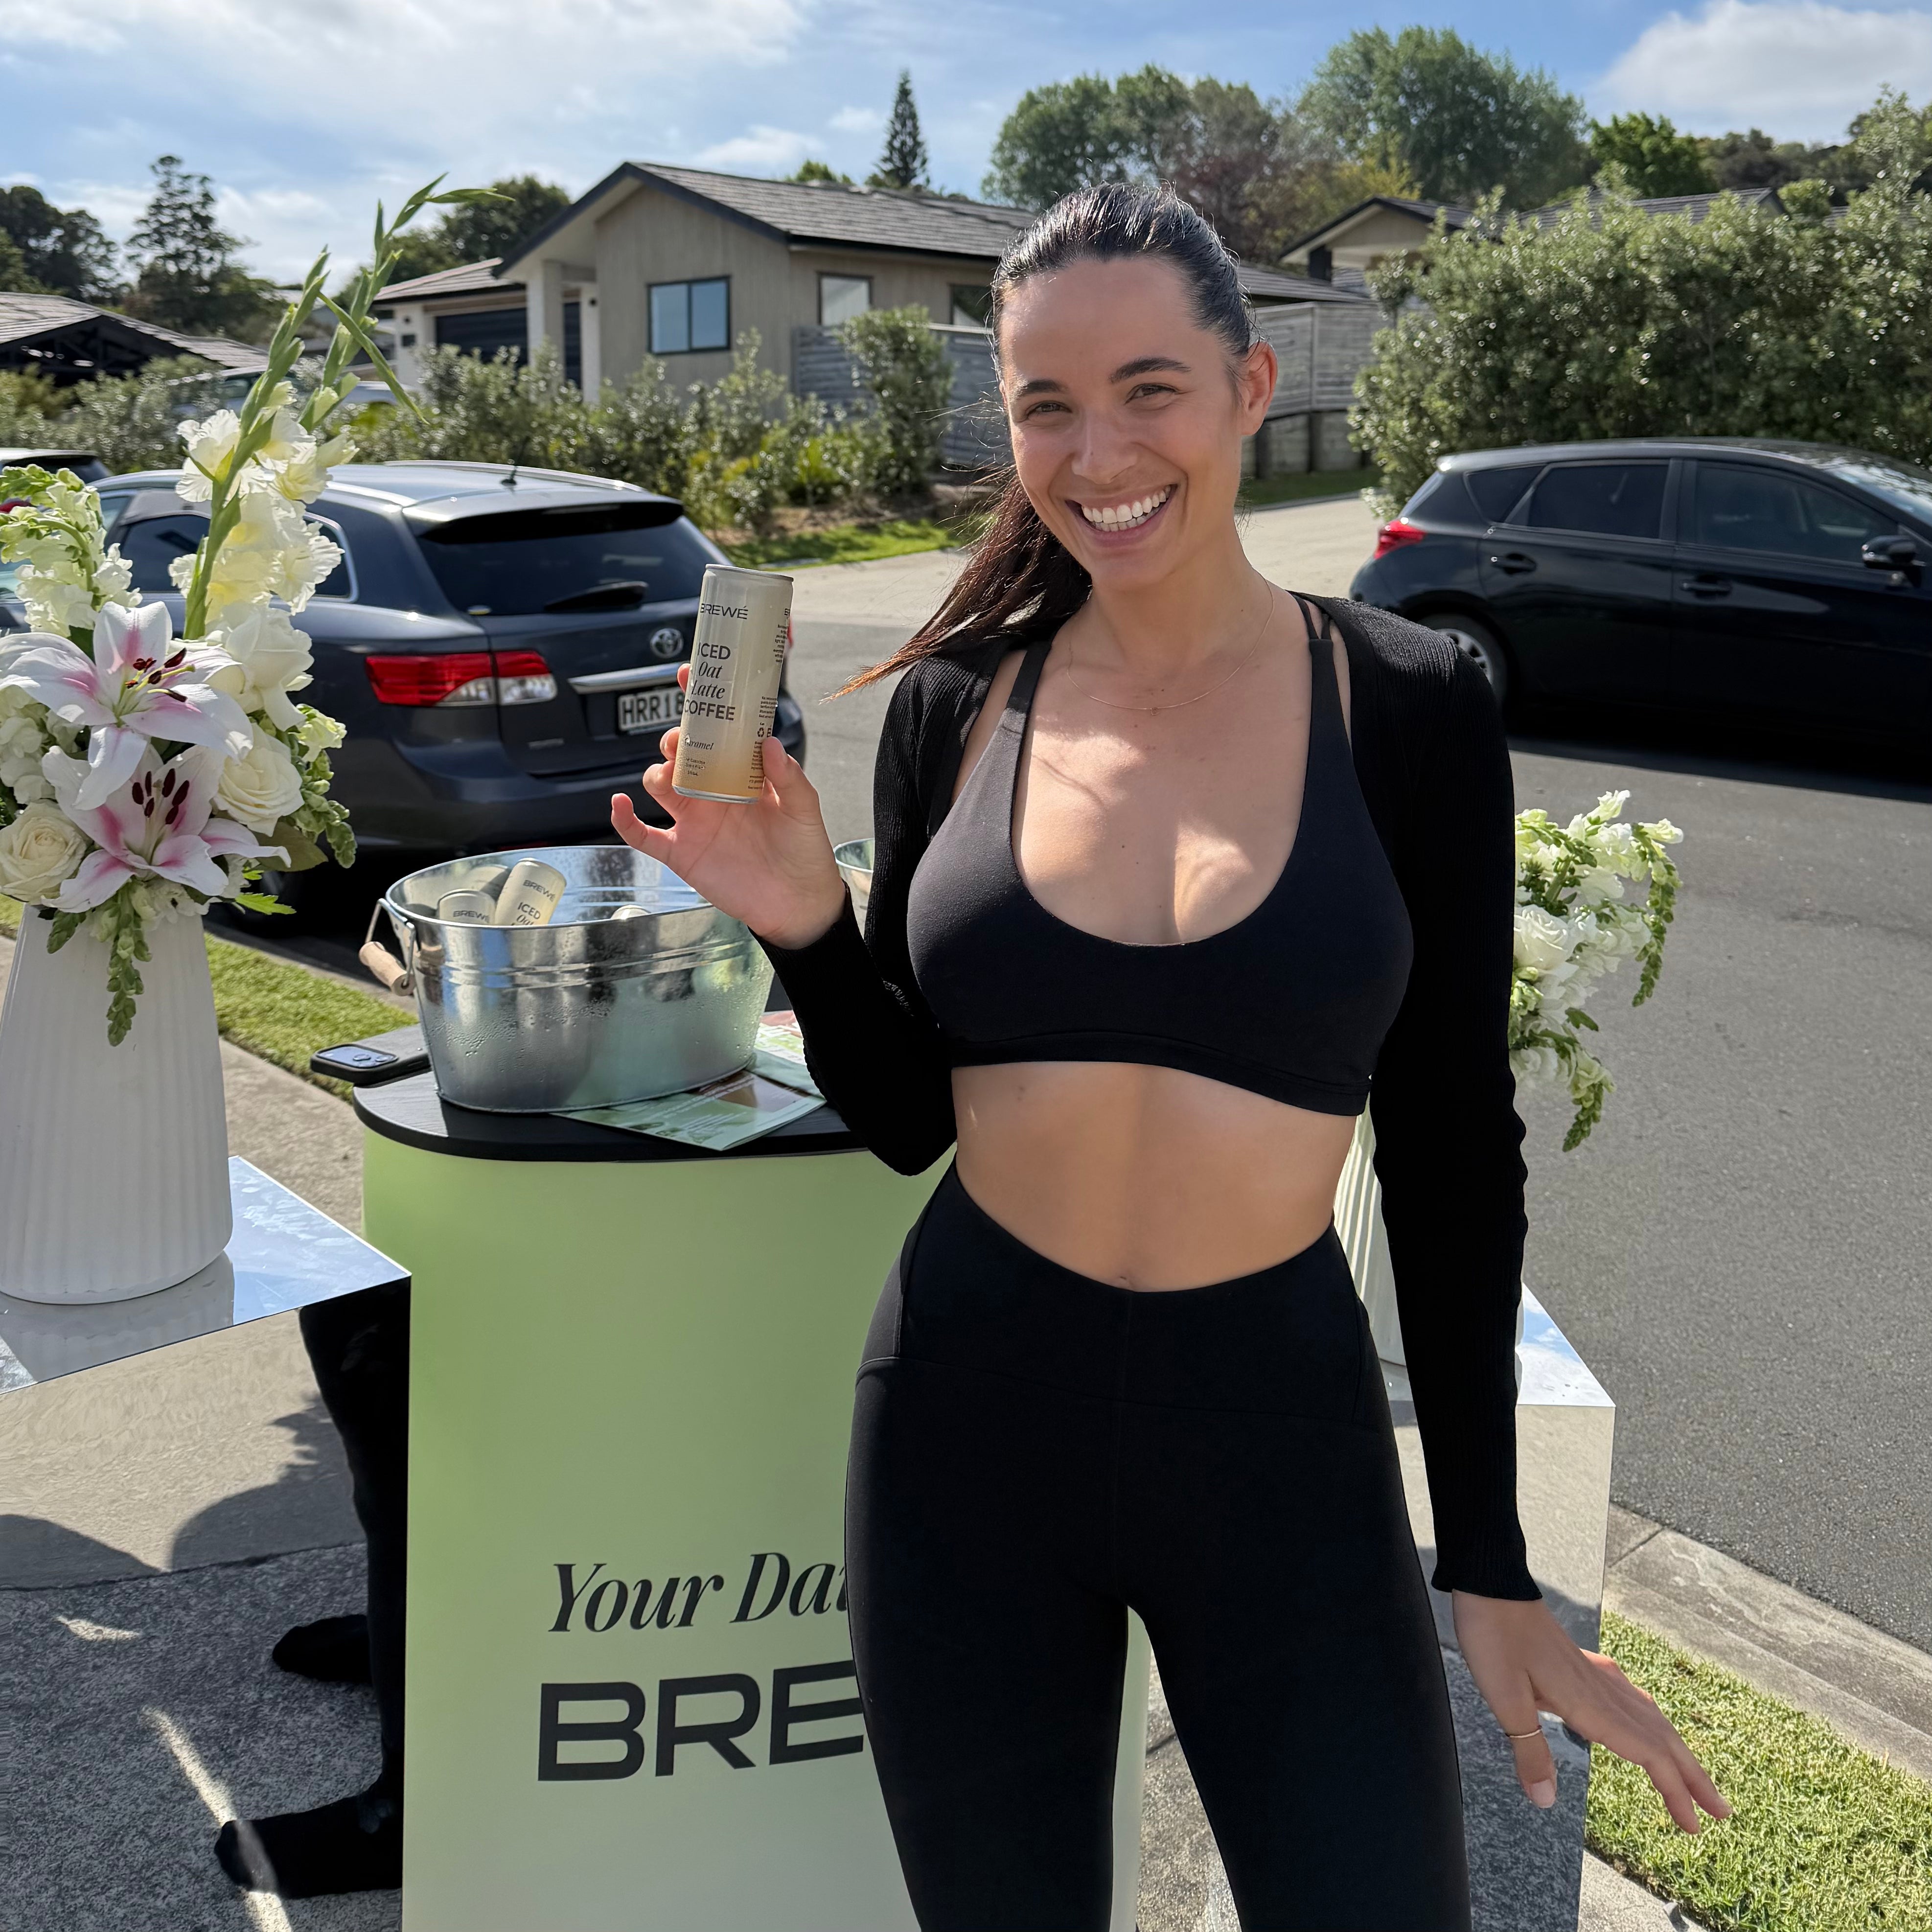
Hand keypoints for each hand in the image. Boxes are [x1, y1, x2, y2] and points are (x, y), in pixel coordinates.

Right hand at [611, 664, 845, 948]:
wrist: (797, 904)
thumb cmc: (805, 852)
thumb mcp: (804, 809)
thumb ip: (788, 775)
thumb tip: (767, 741)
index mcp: (740, 774)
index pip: (715, 732)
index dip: (699, 704)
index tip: (689, 677)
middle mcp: (712, 793)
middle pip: (679, 754)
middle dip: (675, 739)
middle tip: (684, 739)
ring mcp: (693, 822)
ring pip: (658, 784)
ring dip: (657, 772)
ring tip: (672, 773)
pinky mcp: (681, 853)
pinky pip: (641, 834)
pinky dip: (623, 820)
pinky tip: (618, 803)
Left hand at [1453, 1591, 1729, 1831]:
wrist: (1493, 1583)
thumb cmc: (1494, 1636)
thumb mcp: (1502, 1697)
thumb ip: (1528, 1749)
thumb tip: (1546, 1801)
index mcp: (1590, 1702)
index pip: (1647, 1754)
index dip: (1674, 1791)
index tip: (1693, 1827)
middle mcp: (1603, 1688)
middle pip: (1662, 1738)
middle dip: (1693, 1777)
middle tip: (1720, 1813)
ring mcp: (1597, 1673)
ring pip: (1651, 1718)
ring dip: (1677, 1752)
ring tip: (1695, 1780)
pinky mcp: (1585, 1663)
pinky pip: (1633, 1701)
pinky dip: (1652, 1725)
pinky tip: (1646, 1726)